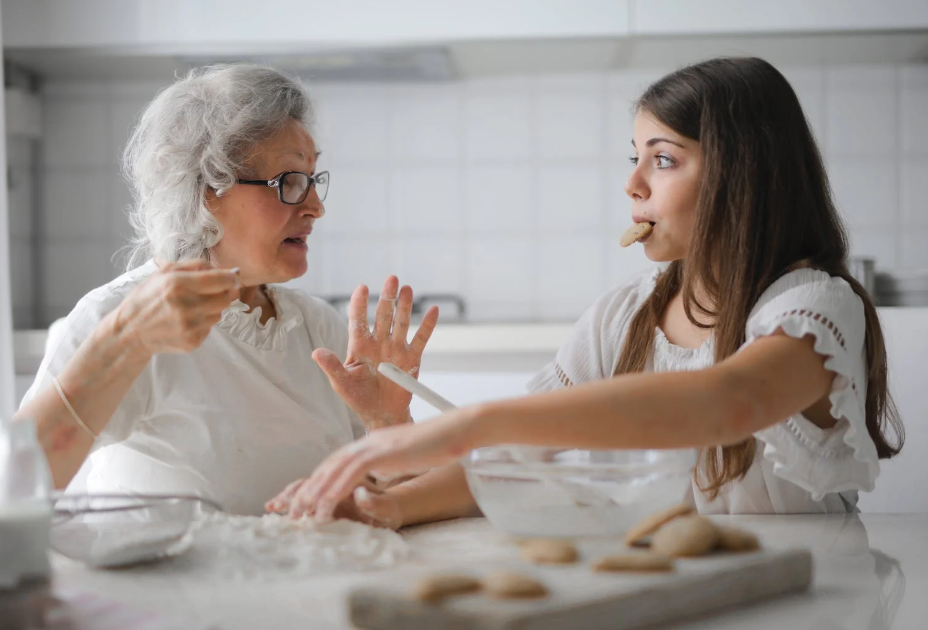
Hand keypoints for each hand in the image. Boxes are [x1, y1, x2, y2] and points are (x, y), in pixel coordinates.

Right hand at [111, 260, 239, 357]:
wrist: (130, 332)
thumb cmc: (147, 298)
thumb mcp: (164, 272)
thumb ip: (195, 265)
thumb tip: (225, 270)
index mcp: (177, 284)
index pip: (221, 280)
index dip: (232, 278)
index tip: (233, 277)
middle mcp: (186, 307)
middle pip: (227, 298)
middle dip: (226, 292)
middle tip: (217, 290)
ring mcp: (190, 327)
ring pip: (220, 313)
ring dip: (213, 307)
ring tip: (193, 306)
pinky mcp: (193, 341)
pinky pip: (210, 328)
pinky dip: (204, 322)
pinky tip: (187, 320)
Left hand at [269, 408, 481, 521]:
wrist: (456, 429)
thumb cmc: (439, 444)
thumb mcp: (408, 455)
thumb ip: (389, 462)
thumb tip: (379, 474)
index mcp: (373, 442)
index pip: (338, 462)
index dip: (320, 481)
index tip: (307, 501)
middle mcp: (368, 441)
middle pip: (329, 465)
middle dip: (309, 489)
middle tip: (292, 511)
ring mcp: (374, 445)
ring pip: (334, 469)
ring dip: (315, 493)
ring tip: (302, 514)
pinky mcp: (382, 451)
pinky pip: (350, 473)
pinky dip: (334, 490)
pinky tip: (325, 506)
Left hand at [313, 276, 438, 429]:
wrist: (381, 413)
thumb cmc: (358, 397)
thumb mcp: (341, 383)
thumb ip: (331, 366)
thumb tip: (315, 352)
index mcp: (359, 346)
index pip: (358, 320)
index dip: (359, 304)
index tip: (362, 288)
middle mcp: (379, 343)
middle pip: (383, 315)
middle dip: (387, 297)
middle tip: (391, 279)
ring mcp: (396, 349)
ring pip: (401, 323)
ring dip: (404, 306)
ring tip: (407, 289)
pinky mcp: (412, 359)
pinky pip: (421, 339)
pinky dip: (427, 325)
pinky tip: (433, 310)